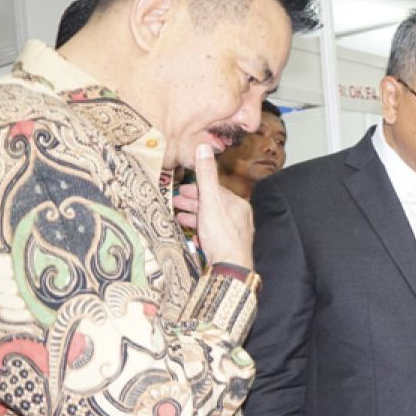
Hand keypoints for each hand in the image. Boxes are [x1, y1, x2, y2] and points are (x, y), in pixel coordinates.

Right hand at [173, 144, 253, 267]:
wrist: (230, 268)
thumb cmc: (221, 235)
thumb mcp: (210, 201)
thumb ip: (205, 176)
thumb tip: (204, 148)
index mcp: (238, 205)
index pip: (215, 191)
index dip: (197, 189)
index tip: (181, 190)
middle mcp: (239, 218)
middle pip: (212, 205)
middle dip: (193, 202)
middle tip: (175, 201)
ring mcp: (235, 233)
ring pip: (211, 219)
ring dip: (194, 216)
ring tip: (177, 216)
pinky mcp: (228, 246)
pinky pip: (212, 233)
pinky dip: (200, 229)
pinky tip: (190, 233)